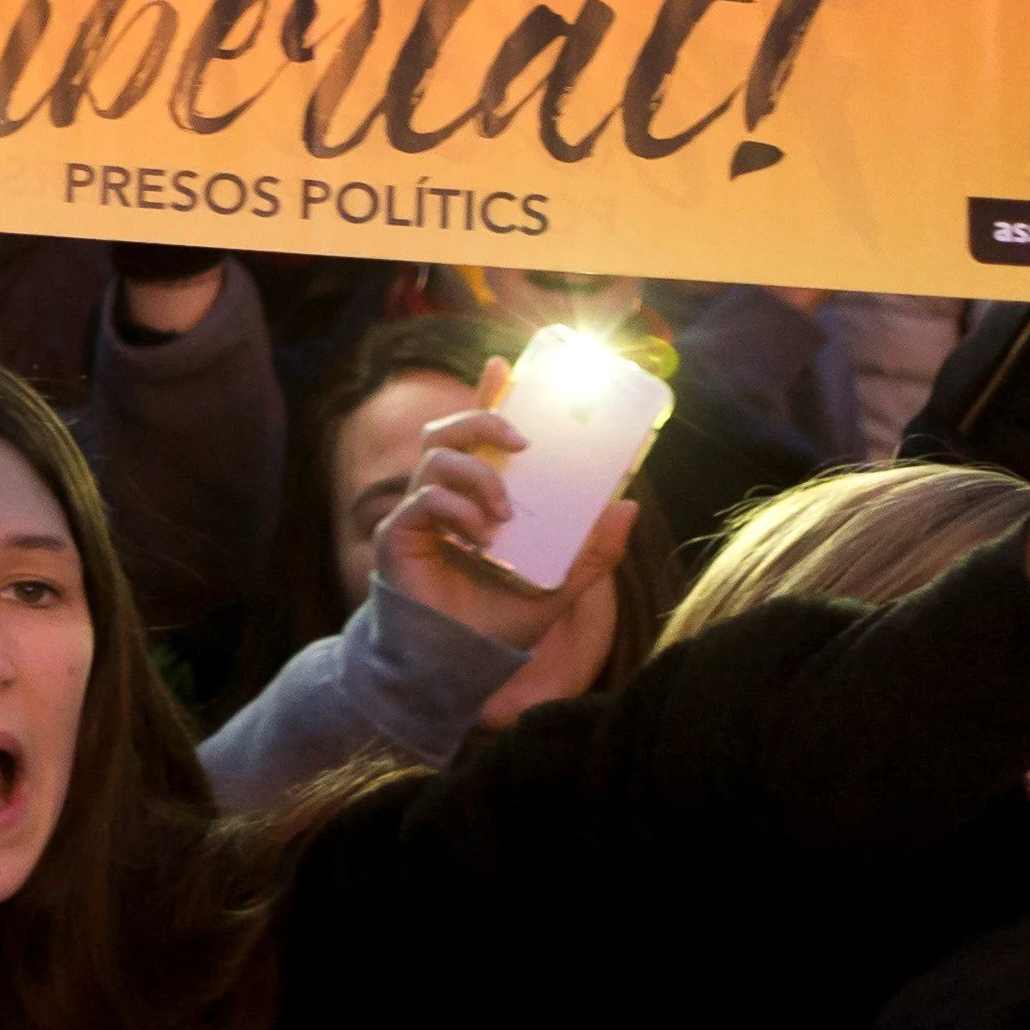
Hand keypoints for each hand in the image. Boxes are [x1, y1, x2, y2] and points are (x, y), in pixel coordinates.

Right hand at [371, 382, 635, 653]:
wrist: (457, 665)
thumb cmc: (498, 623)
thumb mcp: (562, 585)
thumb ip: (594, 550)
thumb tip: (629, 505)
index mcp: (478, 497)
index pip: (480, 435)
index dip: (489, 395)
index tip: (503, 365)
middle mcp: (444, 496)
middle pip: (448, 430)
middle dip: (484, 418)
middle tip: (524, 442)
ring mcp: (417, 513)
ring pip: (437, 457)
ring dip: (479, 475)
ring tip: (506, 513)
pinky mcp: (399, 535)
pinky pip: (424, 500)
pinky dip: (458, 511)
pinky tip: (481, 540)